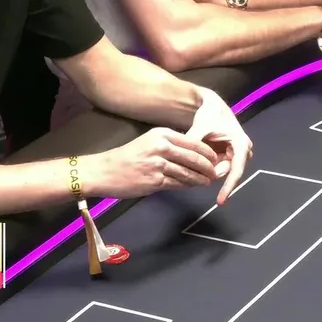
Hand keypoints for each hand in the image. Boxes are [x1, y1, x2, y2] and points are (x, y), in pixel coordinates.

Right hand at [90, 127, 220, 198]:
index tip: (215, 158)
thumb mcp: (149, 142)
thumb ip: (169, 145)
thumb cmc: (127, 157)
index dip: (207, 152)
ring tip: (207, 181)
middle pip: (193, 157)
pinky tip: (193, 187)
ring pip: (187, 172)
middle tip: (216, 172)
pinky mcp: (154, 180)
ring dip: (200, 178)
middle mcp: (161, 147)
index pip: (193, 142)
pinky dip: (188, 186)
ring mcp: (158, 164)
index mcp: (162, 134)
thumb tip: (192, 153)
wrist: (104, 171)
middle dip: (208, 167)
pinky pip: (177, 184)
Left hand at [186, 89, 253, 204]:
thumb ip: (194, 142)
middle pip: (226, 172)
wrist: (212, 107)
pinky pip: (217, 168)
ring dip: (208, 170)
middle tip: (193, 168)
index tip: (220, 201)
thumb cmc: (209, 114)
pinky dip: (207, 167)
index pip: (236, 170)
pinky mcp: (228, 157)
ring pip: (221, 171)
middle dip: (210, 173)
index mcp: (241, 143)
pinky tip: (196, 164)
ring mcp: (235, 155)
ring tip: (193, 163)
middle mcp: (242, 151)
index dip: (228, 187)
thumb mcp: (201, 126)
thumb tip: (184, 158)